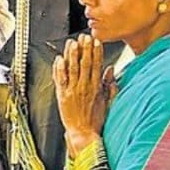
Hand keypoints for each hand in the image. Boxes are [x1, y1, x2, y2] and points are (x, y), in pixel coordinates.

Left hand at [53, 35, 115, 152]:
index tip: (95, 42)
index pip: (97, 65)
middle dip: (85, 49)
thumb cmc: (95, 119)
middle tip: (84, 37)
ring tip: (72, 43)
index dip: (96, 52)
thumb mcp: (107, 101)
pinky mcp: (62, 96)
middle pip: (85, 64)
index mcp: (96, 87)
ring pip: (72, 69)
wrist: (83, 133)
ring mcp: (72, 91)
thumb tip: (110, 69)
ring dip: (72, 55)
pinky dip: (59, 69)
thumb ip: (109, 84)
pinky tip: (59, 59)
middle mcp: (84, 87)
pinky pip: (60, 79)